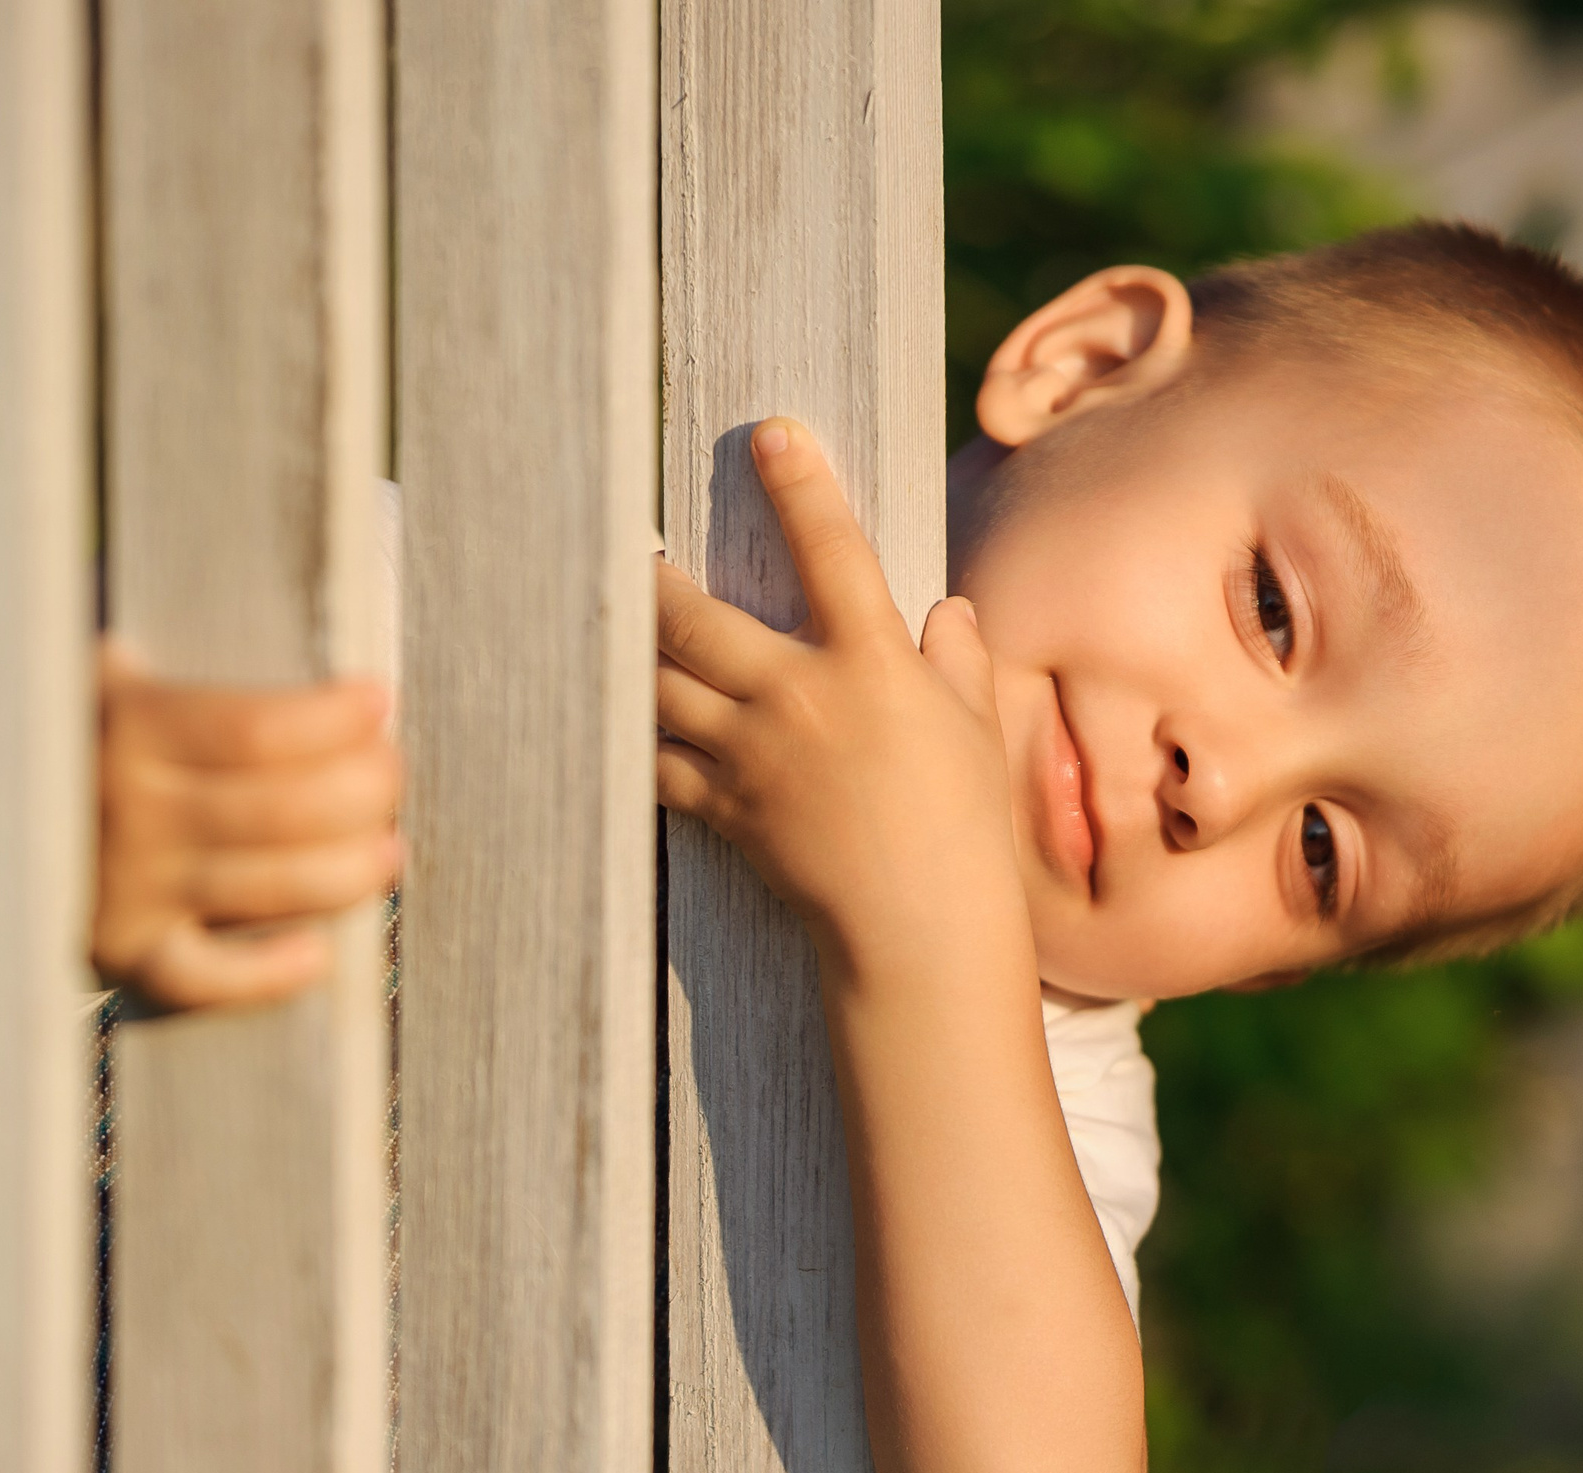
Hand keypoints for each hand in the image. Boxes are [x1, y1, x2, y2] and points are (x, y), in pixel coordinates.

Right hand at [93, 639, 401, 1009]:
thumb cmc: (68, 726)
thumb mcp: (100, 672)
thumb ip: (177, 667)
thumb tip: (300, 655)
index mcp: (128, 727)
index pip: (260, 729)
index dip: (336, 718)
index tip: (376, 701)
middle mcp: (129, 811)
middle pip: (285, 809)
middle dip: (364, 789)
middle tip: (392, 773)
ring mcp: (128, 888)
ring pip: (270, 889)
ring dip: (350, 871)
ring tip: (389, 850)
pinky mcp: (123, 953)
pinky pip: (207, 981)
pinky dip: (268, 976)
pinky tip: (316, 956)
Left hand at [655, 418, 1020, 968]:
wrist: (919, 929)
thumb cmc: (963, 829)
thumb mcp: (974, 731)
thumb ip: (956, 664)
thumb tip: (947, 616)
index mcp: (871, 663)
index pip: (832, 551)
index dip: (800, 485)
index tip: (772, 434)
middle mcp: (799, 696)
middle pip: (697, 620)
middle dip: (654, 580)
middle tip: (630, 551)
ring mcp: (752, 754)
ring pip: (661, 687)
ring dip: (631, 653)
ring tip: (608, 625)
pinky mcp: (726, 809)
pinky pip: (660, 764)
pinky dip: (637, 742)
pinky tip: (618, 724)